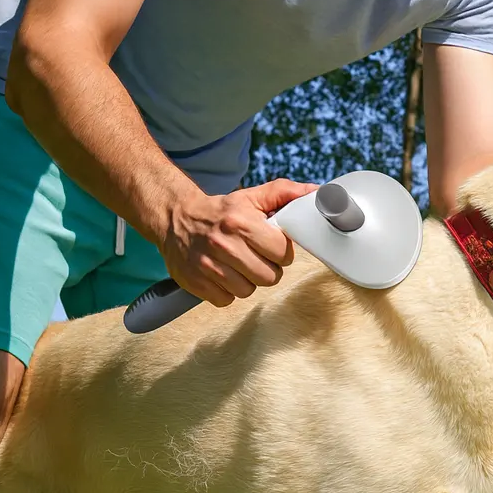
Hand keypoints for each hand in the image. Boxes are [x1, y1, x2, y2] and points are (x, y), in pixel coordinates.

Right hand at [161, 179, 317, 305]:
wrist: (176, 218)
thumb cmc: (221, 212)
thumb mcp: (251, 197)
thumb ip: (285, 194)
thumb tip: (317, 193)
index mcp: (241, 223)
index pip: (282, 252)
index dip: (280, 251)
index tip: (271, 245)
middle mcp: (223, 244)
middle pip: (269, 277)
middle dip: (266, 268)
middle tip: (255, 256)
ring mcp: (208, 266)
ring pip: (248, 291)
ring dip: (246, 281)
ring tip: (237, 265)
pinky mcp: (197, 283)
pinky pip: (227, 300)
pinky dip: (226, 291)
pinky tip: (222, 274)